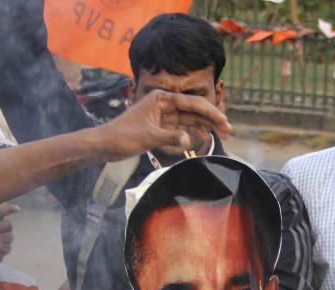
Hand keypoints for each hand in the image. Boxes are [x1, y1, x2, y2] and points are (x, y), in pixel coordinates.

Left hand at [95, 90, 231, 161]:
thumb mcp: (148, 137)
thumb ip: (169, 137)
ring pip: (190, 120)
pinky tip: (205, 137)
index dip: (210, 113)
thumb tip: (188, 140)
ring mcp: (163, 116)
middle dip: (211, 120)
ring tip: (222, 135)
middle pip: (194, 111)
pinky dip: (193, 133)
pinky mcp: (161, 128)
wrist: (106, 145)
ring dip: (205, 127)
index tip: (224, 122)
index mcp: (161, 99)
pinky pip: (182, 129)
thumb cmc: (123, 136)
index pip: (191, 104)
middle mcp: (164, 105)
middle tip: (229, 131)